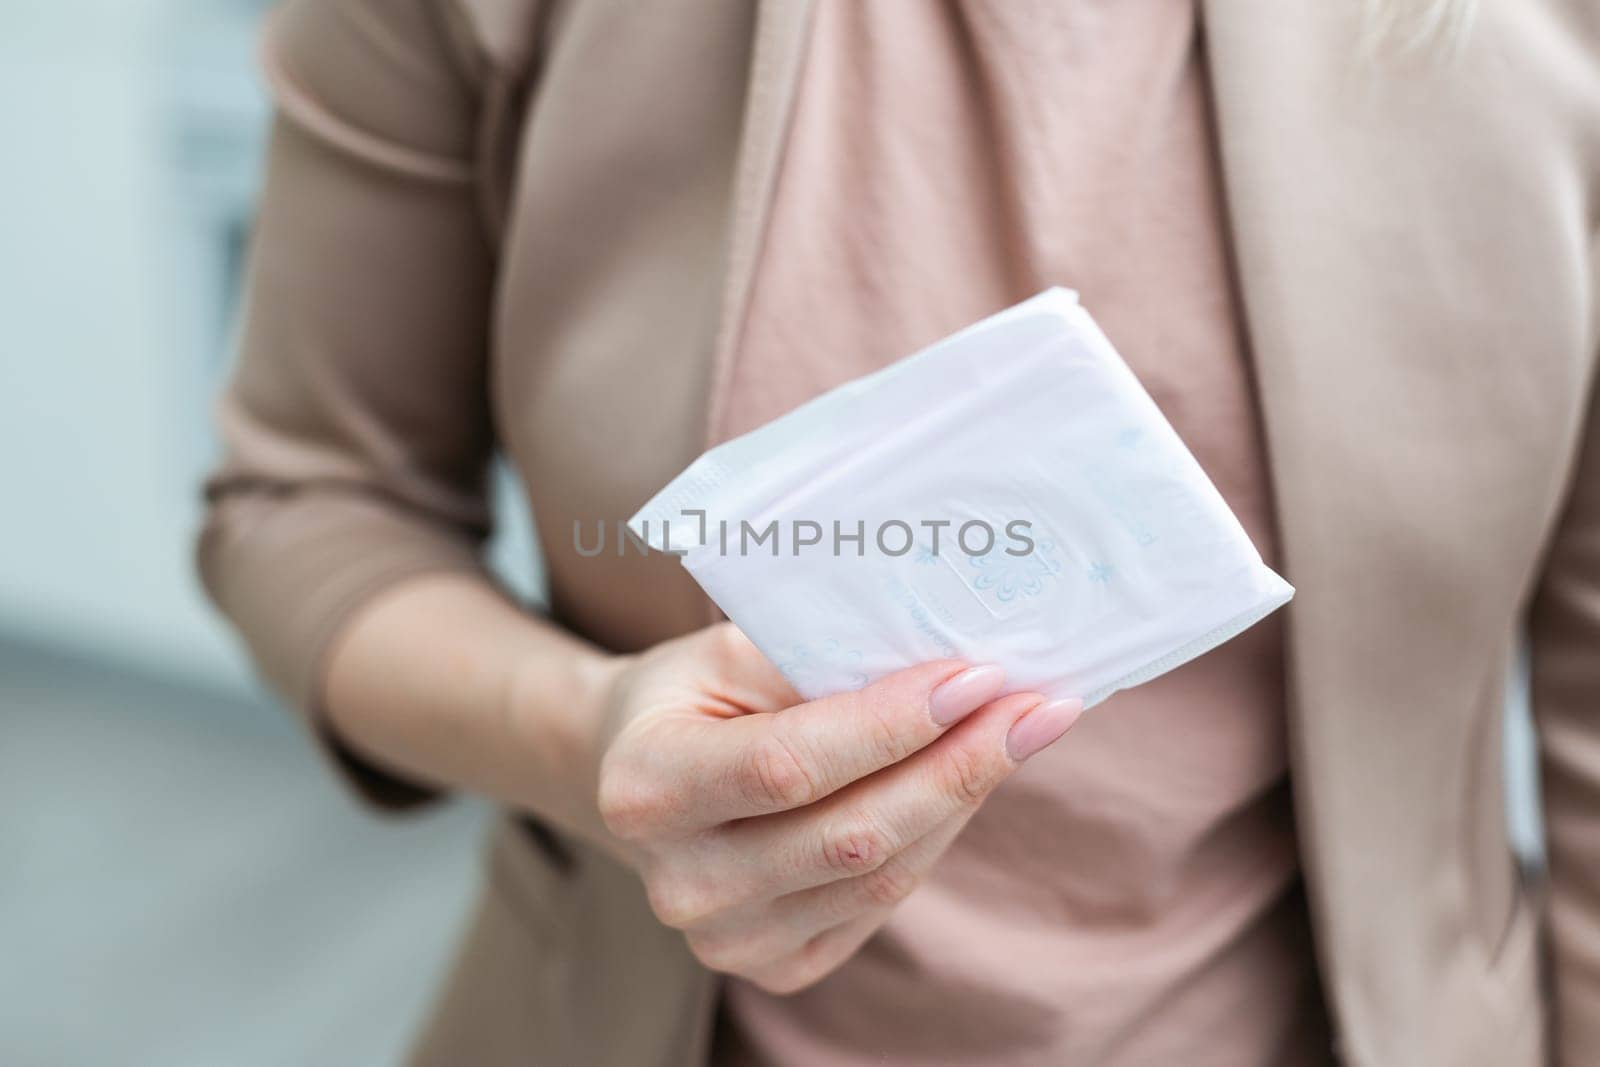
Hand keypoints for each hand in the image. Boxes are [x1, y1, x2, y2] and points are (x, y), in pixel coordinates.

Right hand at [593, 623, 1082, 993]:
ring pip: (881, 875)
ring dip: (964, 799)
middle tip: (1036, 706)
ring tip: (1023, 732)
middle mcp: (680, 882)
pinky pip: (882, 904)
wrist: (634, 776)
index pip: (789, 765)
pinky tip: (970, 781)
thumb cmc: (689, 696)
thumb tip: (940, 664)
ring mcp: (726, 940)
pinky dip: (938, 836)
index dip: (892, 725)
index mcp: (646, 788)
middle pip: (850, 835)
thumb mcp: (726, 651)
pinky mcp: (776, 966)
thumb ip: (813, 658)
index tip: (976, 676)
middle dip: (959, 764)